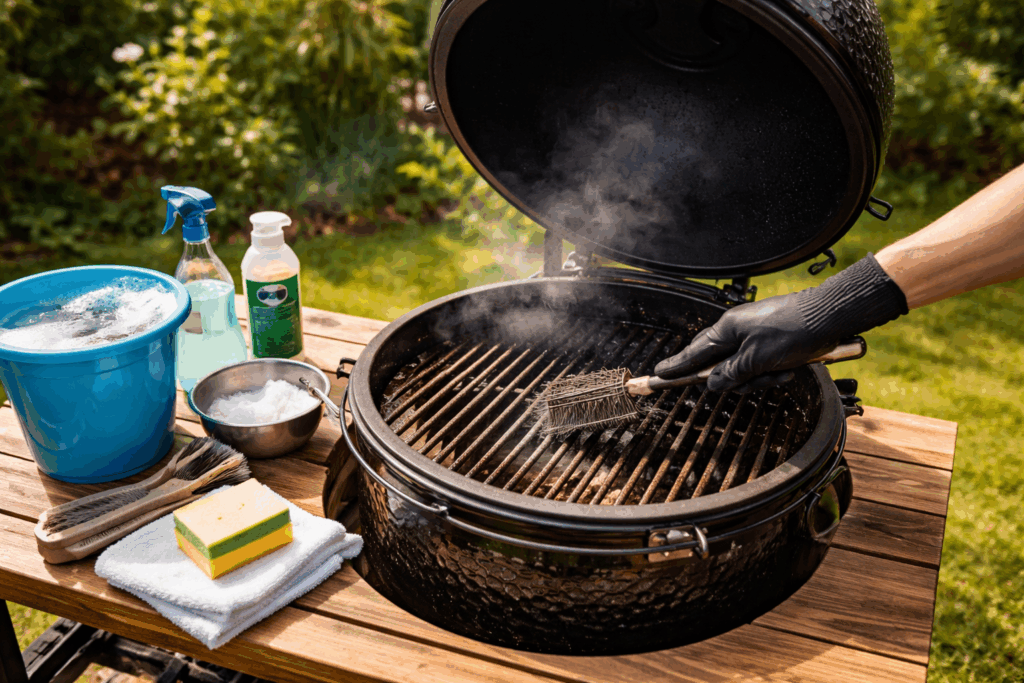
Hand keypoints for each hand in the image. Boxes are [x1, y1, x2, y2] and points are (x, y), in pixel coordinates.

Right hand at [655, 254, 908, 392]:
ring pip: (744, 369)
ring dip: (762, 378)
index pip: (693, 352)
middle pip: (721, 364)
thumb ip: (731, 374)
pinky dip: (774, 371)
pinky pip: (763, 365)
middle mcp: (738, 330)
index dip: (677, 366)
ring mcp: (755, 335)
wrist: (831, 316)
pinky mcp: (772, 340)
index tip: (659, 375)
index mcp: (727, 329)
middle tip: (752, 382)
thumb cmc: (793, 330)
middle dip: (737, 380)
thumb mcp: (757, 360)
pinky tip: (790, 368)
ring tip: (780, 371)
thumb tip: (712, 384)